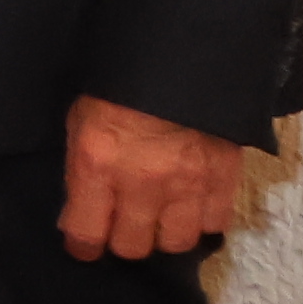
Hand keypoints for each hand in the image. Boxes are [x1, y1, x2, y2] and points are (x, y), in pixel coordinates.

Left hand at [63, 93, 258, 262]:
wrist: (179, 57)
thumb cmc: (118, 87)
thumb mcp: (81, 123)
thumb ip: (81, 172)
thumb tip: (79, 215)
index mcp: (97, 164)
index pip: (86, 233)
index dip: (83, 245)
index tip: (86, 244)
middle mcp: (141, 182)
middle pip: (133, 246)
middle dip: (125, 241)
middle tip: (124, 227)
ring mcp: (187, 183)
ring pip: (176, 242)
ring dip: (165, 234)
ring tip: (160, 219)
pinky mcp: (223, 177)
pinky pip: (215, 223)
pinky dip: (202, 220)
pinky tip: (192, 207)